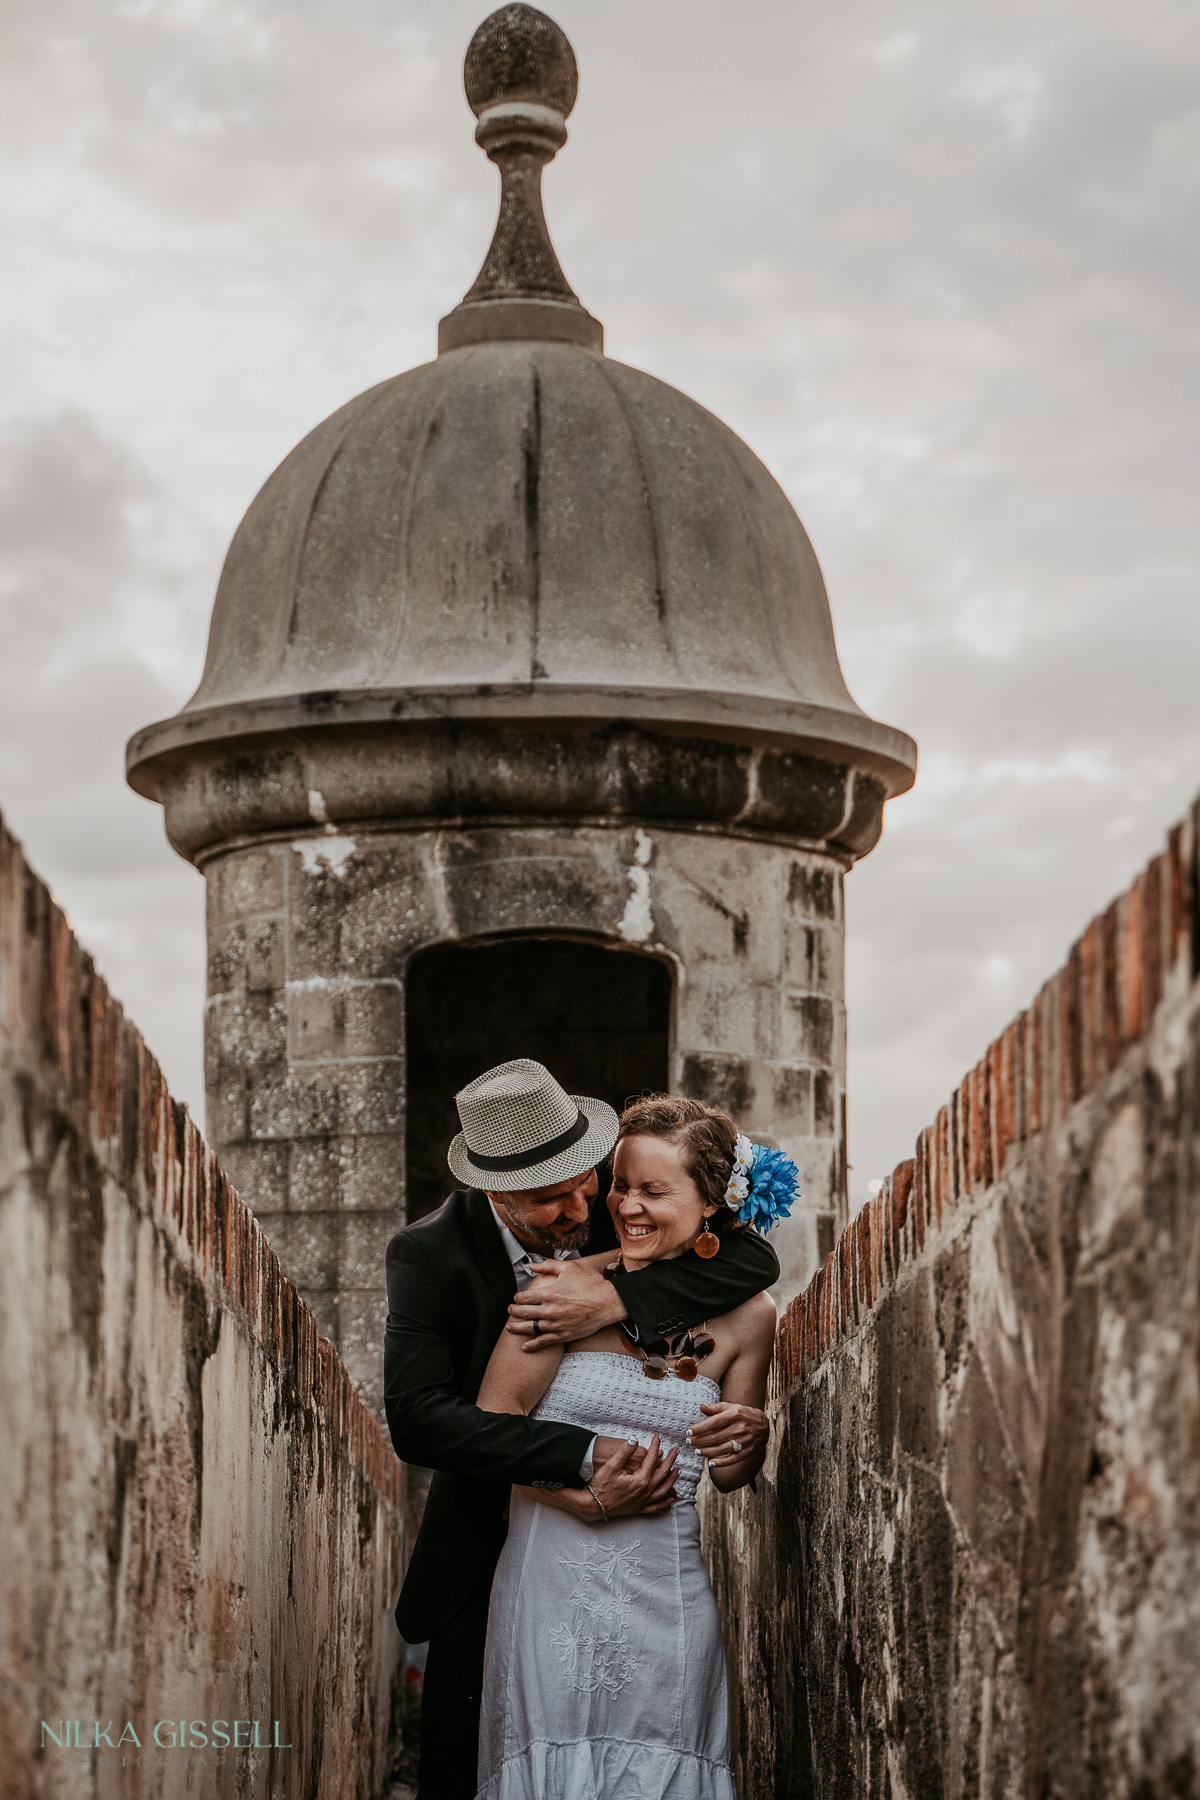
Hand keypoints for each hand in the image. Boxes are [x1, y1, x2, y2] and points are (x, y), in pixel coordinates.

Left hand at [506, 1261, 626, 1350]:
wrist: (607, 1302)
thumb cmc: (590, 1283)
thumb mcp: (569, 1268)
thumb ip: (548, 1266)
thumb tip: (532, 1265)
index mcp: (549, 1293)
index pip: (525, 1297)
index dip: (517, 1298)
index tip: (516, 1298)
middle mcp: (549, 1310)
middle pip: (524, 1312)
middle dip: (514, 1311)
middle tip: (510, 1310)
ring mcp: (555, 1324)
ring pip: (530, 1328)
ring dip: (517, 1328)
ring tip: (510, 1327)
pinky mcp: (563, 1335)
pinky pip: (543, 1342)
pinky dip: (532, 1345)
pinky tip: (525, 1346)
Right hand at [589, 1434, 677, 1518]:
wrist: (594, 1505)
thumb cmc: (601, 1486)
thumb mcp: (611, 1465)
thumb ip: (624, 1452)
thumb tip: (635, 1439)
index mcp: (640, 1480)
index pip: (652, 1459)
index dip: (655, 1446)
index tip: (658, 1436)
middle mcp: (645, 1492)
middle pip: (662, 1474)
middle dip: (670, 1460)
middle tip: (676, 1450)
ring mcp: (643, 1502)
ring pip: (663, 1490)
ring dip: (672, 1479)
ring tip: (678, 1471)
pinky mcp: (639, 1509)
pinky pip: (657, 1506)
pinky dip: (666, 1502)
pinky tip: (672, 1499)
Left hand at [686, 1401, 768, 1467]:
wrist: (764, 1425)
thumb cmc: (743, 1414)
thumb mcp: (731, 1407)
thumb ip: (716, 1408)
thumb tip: (701, 1407)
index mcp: (735, 1414)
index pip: (713, 1423)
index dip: (700, 1428)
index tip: (688, 1431)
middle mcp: (740, 1428)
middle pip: (716, 1437)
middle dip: (700, 1441)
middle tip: (689, 1442)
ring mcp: (745, 1441)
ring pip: (722, 1449)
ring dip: (707, 1452)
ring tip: (697, 1451)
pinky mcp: (748, 1451)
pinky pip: (733, 1459)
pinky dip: (721, 1462)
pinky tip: (711, 1463)